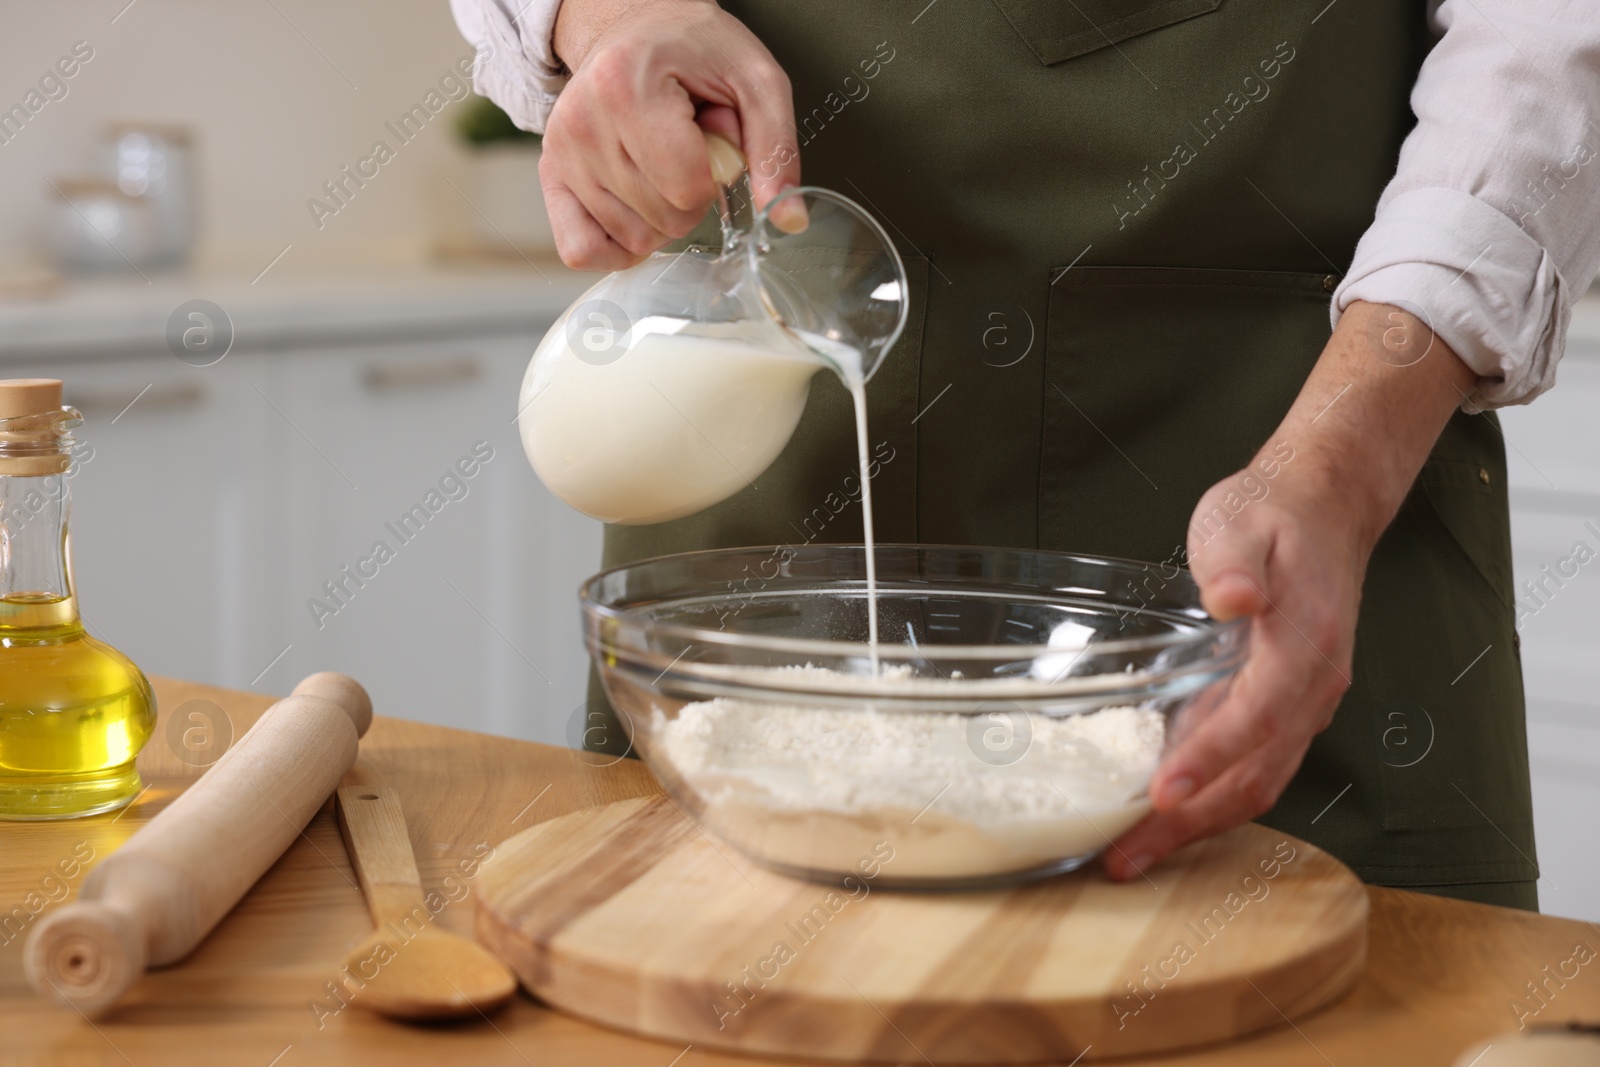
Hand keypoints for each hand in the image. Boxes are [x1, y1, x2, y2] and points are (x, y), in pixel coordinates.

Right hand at [543, 0, 800, 269]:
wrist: (635, 25)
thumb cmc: (694, 48)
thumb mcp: (754, 80)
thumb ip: (775, 149)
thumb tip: (788, 218)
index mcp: (626, 88)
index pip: (687, 189)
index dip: (713, 179)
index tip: (707, 139)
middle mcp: (582, 123)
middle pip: (663, 219)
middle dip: (690, 197)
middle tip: (684, 146)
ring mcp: (561, 153)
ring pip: (633, 239)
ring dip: (661, 215)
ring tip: (659, 160)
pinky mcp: (551, 176)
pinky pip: (581, 250)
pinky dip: (618, 245)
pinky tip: (637, 210)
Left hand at [1103, 301, 1477, 878]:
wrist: (1324, 508)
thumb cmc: (1274, 515)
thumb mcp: (1241, 523)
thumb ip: (1235, 563)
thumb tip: (1234, 595)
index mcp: (1303, 646)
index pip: (1255, 718)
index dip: (1208, 759)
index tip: (1160, 791)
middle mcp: (1312, 688)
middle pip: (1254, 775)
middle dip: (1189, 821)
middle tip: (1125, 855)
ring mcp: (1302, 703)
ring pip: (1256, 783)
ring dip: (1197, 824)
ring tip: (1135, 852)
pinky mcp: (1284, 706)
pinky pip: (1253, 767)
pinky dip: (1211, 799)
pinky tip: (1164, 812)